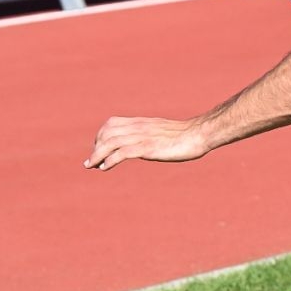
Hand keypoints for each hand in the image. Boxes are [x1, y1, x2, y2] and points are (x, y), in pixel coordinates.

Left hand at [84, 115, 208, 169]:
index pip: (112, 123)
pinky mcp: (148, 148)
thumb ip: (151, 135)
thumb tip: (146, 145)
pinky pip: (123, 152)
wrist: (198, 134)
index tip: (98, 150)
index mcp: (141, 122)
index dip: (100, 136)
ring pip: (111, 142)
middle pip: (107, 133)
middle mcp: (138, 127)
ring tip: (91, 166)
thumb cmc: (185, 135)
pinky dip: (110, 160)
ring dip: (97, 155)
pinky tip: (105, 168)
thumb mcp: (163, 132)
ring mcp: (142, 137)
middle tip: (91, 162)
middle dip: (95, 147)